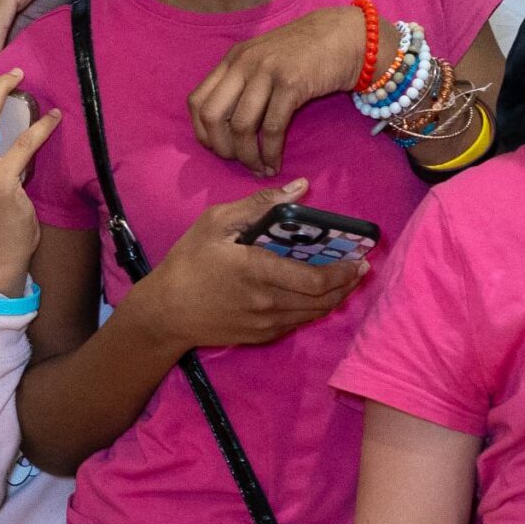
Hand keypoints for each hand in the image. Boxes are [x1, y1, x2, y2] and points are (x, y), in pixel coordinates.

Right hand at [127, 180, 365, 353]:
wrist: (166, 312)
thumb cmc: (189, 262)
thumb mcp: (216, 223)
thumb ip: (260, 205)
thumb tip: (300, 188)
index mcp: (258, 270)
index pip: (316, 279)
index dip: (344, 271)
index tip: (359, 258)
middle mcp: (268, 302)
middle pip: (324, 299)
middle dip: (348, 284)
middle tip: (359, 268)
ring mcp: (267, 323)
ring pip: (315, 313)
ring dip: (335, 297)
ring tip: (344, 281)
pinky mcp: (262, 335)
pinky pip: (298, 322)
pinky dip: (313, 308)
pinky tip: (314, 295)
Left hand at [187, 6, 374, 175]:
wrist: (345, 35)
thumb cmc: (305, 53)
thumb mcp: (264, 59)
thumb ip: (242, 83)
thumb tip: (224, 125)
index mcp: (232, 60)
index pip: (196, 101)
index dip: (202, 132)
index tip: (217, 149)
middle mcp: (243, 64)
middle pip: (212, 116)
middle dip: (222, 147)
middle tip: (238, 162)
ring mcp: (266, 72)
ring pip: (241, 126)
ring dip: (248, 156)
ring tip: (259, 169)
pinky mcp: (292, 84)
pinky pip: (272, 128)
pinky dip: (271, 152)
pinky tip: (275, 163)